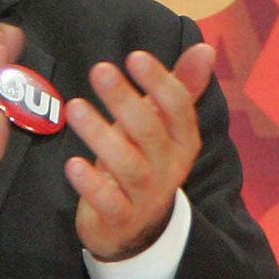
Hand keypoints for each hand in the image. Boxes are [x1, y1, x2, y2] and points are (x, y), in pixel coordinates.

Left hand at [65, 43, 215, 261]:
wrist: (137, 229)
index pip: (179, 109)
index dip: (159, 82)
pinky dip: (91, 185)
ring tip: (75, 108)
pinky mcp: (121, 218)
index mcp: (183, 141)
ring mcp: (146, 195)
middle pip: (151, 132)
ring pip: (128, 165)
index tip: (134, 56)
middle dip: (125, 100)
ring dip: (101, 135)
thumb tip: (205, 48)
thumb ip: (182, 87)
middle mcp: (169, 167)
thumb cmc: (146, 161)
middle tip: (100, 70)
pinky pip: (108, 203)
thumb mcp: (165, 127)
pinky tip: (72, 164)